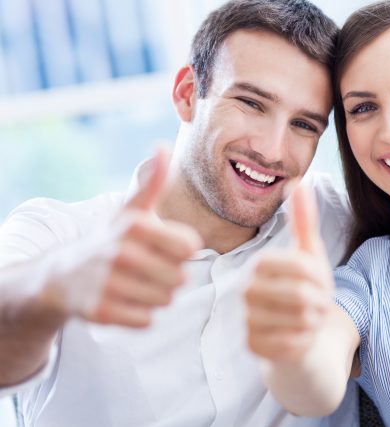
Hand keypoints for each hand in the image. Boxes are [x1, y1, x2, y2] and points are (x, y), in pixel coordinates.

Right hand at [44, 148, 202, 326]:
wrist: (63, 275)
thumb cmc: (110, 239)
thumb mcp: (130, 209)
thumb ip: (153, 182)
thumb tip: (162, 146)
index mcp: (134, 225)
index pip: (190, 248)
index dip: (181, 250)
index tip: (162, 247)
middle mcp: (120, 253)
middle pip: (181, 277)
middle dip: (170, 275)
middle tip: (147, 268)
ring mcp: (108, 284)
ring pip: (166, 300)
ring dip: (157, 295)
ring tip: (136, 283)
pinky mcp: (100, 313)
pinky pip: (147, 320)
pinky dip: (141, 314)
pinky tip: (125, 300)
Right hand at [245, 185, 333, 361]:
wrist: (300, 334)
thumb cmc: (306, 291)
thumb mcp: (310, 255)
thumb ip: (303, 220)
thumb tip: (297, 182)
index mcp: (259, 264)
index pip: (302, 266)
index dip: (320, 278)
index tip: (319, 284)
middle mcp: (246, 291)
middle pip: (301, 293)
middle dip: (320, 301)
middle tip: (317, 305)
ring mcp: (246, 320)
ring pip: (299, 319)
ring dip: (314, 322)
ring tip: (308, 319)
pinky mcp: (253, 347)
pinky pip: (294, 343)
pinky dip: (306, 340)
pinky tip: (299, 337)